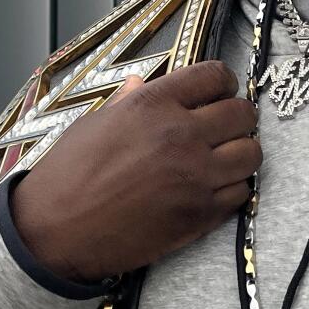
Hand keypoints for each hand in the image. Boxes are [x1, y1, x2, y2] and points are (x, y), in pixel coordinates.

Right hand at [8, 61, 259, 284]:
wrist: (56, 231)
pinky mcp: (201, 214)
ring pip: (252, 154)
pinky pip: (241, 193)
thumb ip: (128, 102)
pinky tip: (212, 189)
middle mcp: (181, 135)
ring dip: (240, 153)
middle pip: (242, 113)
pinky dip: (232, 189)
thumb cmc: (68, 175)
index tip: (219, 93)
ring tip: (222, 159)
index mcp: (153, 104)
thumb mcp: (94, 124)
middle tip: (224, 128)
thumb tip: (139, 82)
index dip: (222, 83)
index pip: (215, 76)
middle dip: (237, 118)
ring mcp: (195, 176)